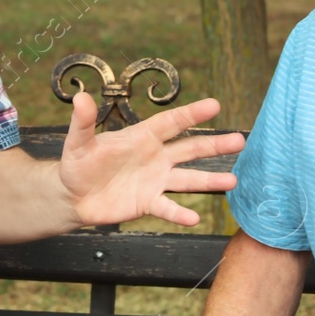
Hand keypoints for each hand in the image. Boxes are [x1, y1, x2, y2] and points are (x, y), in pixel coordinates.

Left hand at [58, 92, 245, 227]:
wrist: (74, 196)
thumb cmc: (78, 164)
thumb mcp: (78, 143)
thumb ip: (83, 122)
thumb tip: (80, 97)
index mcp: (142, 137)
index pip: (171, 122)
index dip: (192, 114)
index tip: (214, 105)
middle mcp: (155, 157)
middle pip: (189, 149)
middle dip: (214, 145)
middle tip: (240, 140)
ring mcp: (154, 180)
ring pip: (187, 179)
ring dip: (209, 179)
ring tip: (233, 180)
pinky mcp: (148, 202)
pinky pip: (167, 207)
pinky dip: (180, 213)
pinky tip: (194, 218)